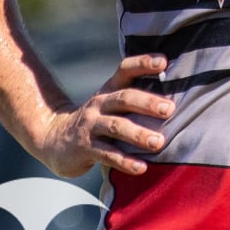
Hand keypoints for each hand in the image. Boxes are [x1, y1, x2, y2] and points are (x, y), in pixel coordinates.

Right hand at [35, 54, 173, 177]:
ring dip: (138, 134)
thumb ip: (135, 99)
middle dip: (147, 103)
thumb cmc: (96, 121)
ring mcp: (90, 126)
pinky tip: (141, 168)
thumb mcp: (110, 104)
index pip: (125, 70)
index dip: (143, 63)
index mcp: (108, 90)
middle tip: (169, 110)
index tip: (164, 61)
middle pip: (123, 98)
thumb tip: (176, 99)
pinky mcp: (84, 148)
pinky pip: (107, 155)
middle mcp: (99, 104)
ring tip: (159, 143)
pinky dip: (125, 161)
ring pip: (116, 127)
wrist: (53, 139)